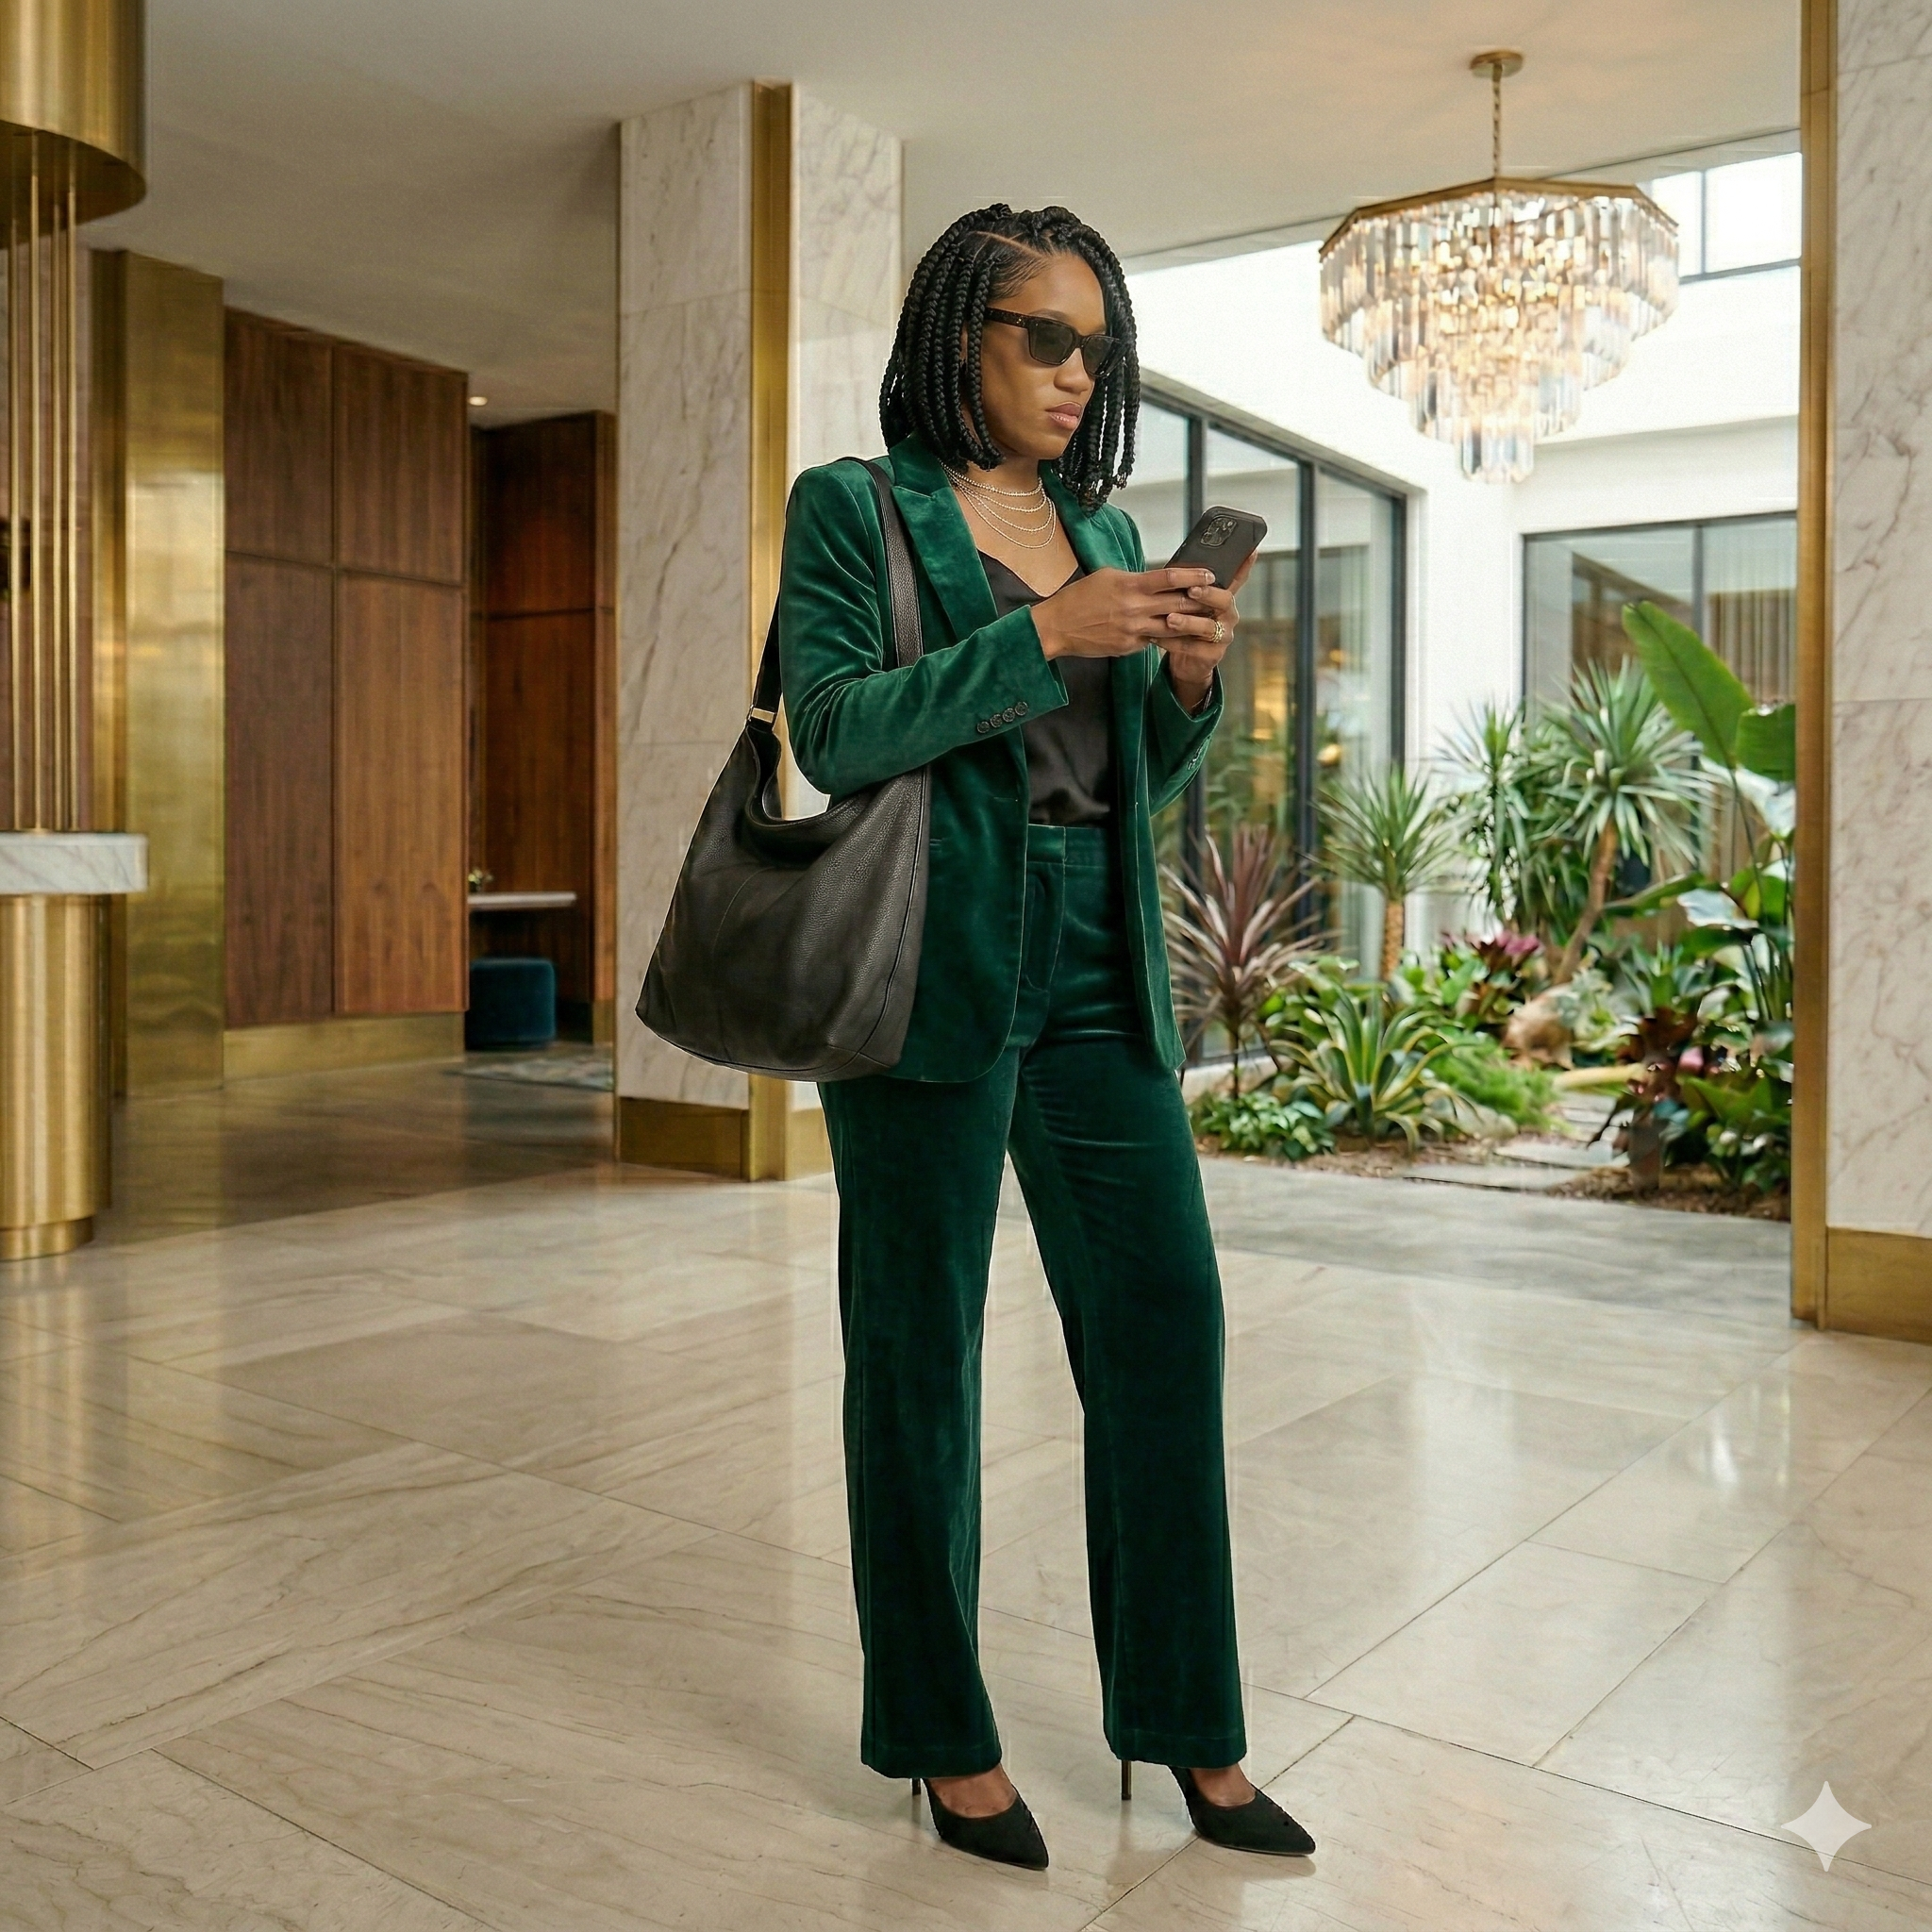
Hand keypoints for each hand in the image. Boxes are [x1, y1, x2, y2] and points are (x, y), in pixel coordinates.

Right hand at [1032, 566, 1216, 662]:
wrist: (1057, 627)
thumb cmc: (1080, 598)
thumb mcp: (1107, 577)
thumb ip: (1135, 579)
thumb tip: (1157, 579)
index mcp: (1130, 585)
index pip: (1170, 577)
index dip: (1193, 575)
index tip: (1210, 573)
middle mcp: (1135, 608)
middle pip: (1178, 603)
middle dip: (1200, 600)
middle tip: (1217, 596)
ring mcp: (1133, 630)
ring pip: (1172, 626)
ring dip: (1190, 622)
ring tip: (1205, 618)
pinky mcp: (1128, 647)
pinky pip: (1153, 641)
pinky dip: (1165, 636)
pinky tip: (1176, 634)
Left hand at [1161, 551, 1255, 710]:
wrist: (1186, 661)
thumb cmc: (1186, 626)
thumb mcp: (1188, 604)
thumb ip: (1188, 587)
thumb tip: (1175, 566)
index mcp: (1223, 598)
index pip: (1237, 578)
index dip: (1245, 565)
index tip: (1251, 551)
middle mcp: (1228, 615)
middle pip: (1225, 600)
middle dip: (1207, 594)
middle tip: (1191, 590)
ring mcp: (1223, 635)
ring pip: (1208, 627)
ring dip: (1188, 622)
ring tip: (1170, 619)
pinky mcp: (1213, 654)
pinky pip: (1193, 648)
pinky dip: (1173, 642)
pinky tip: (1157, 637)